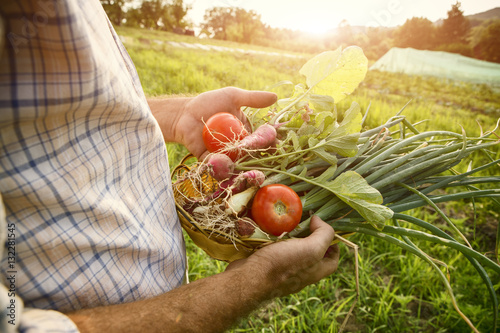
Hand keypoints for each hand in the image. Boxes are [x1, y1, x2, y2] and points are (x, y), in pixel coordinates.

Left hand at [150, 87, 276, 158]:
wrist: (184, 114)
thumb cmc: (209, 102)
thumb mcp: (232, 97)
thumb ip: (253, 98)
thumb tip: (276, 97)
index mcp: (247, 132)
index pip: (262, 138)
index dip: (269, 141)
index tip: (275, 143)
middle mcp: (239, 146)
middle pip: (252, 154)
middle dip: (258, 155)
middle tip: (259, 151)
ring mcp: (226, 155)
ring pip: (238, 164)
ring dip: (243, 166)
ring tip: (247, 165)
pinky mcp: (212, 162)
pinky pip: (220, 167)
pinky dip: (223, 167)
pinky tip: (226, 163)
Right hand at [227, 215, 339, 296]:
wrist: (249, 278)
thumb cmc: (282, 264)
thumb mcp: (311, 249)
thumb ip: (323, 235)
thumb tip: (319, 220)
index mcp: (315, 272)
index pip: (333, 261)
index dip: (334, 245)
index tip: (325, 230)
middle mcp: (301, 274)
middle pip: (313, 254)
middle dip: (310, 237)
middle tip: (304, 222)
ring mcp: (283, 272)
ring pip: (293, 252)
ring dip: (291, 237)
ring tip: (287, 223)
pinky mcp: (267, 267)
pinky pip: (276, 252)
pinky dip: (276, 241)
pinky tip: (271, 231)